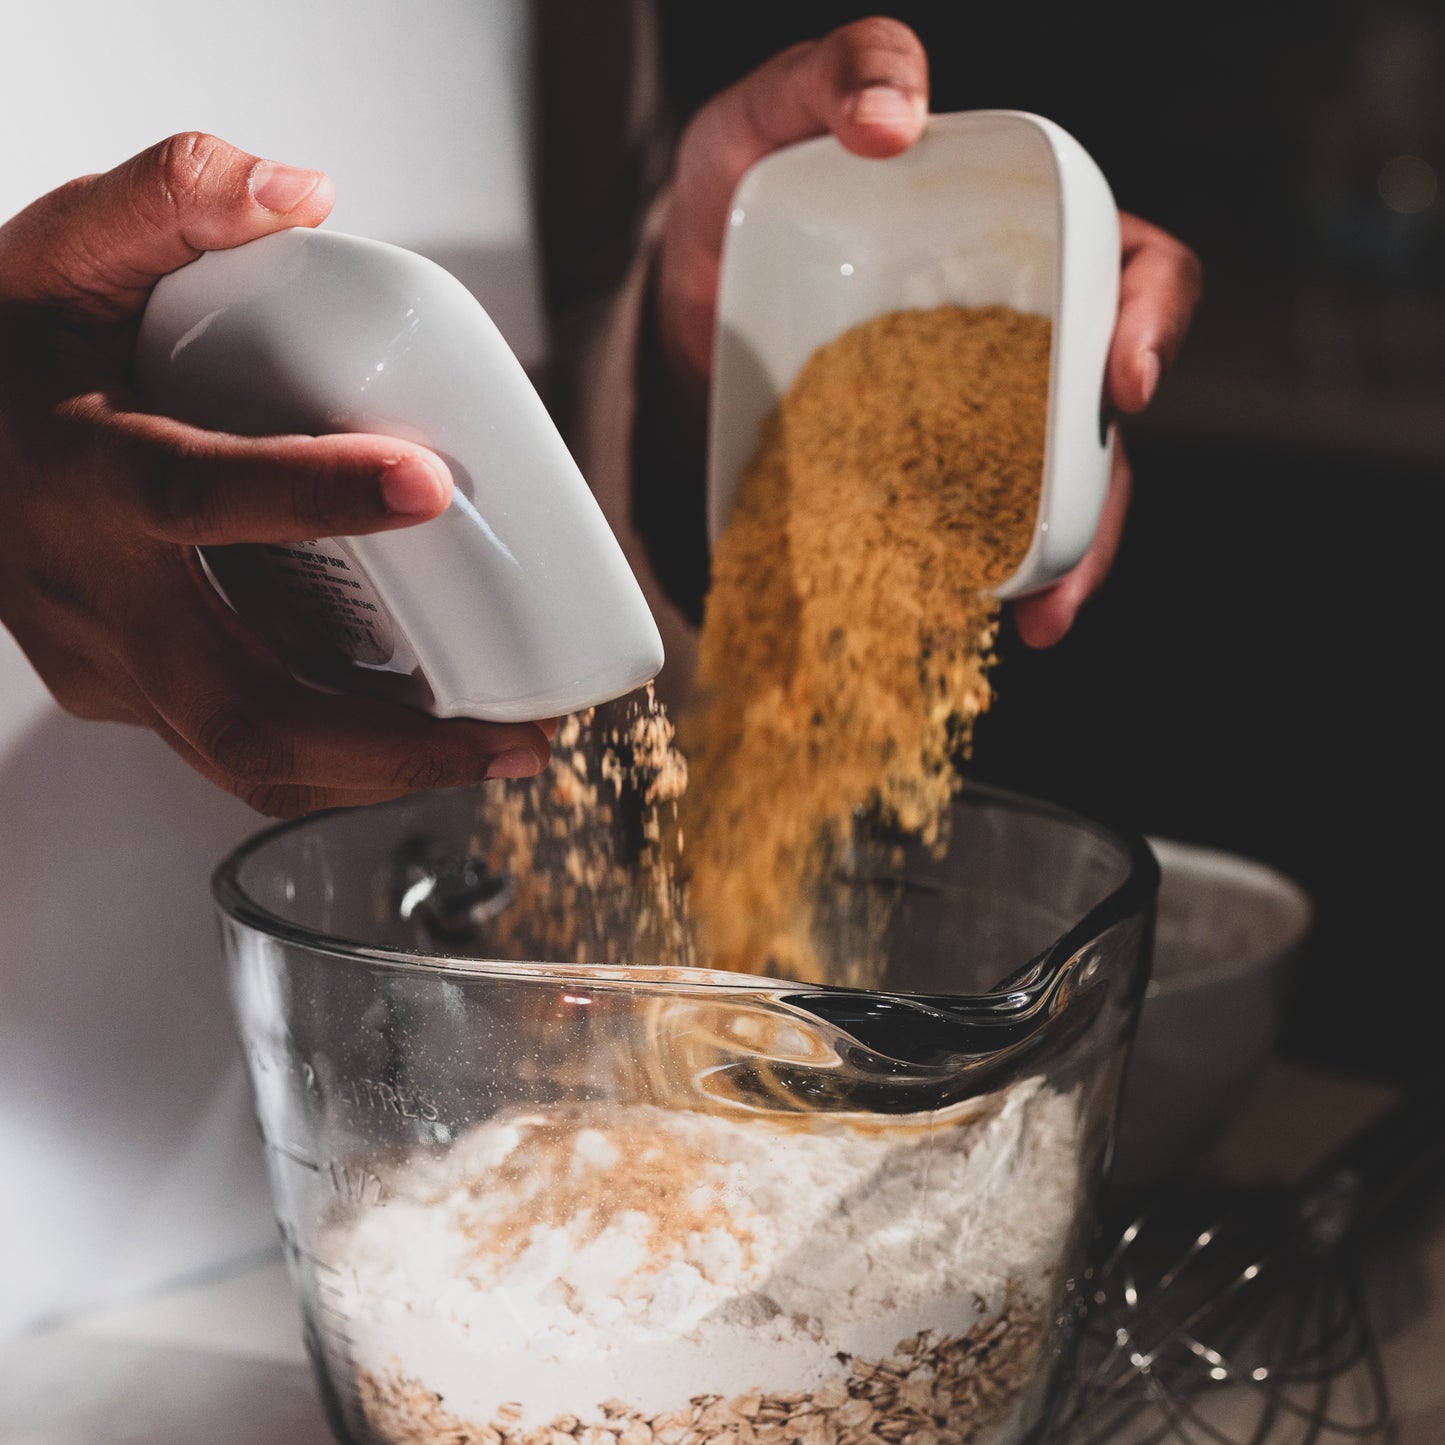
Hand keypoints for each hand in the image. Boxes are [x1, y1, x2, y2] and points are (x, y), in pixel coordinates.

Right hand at [0, 132, 551, 817]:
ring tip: (500, 753)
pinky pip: (243, 751)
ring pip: (249, 758)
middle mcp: (90, 596)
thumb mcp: (59, 253)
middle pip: (247, 707)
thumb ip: (167, 198)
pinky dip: (345, 762)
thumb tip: (300, 192)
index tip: (430, 483)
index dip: (314, 494)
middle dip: (395, 742)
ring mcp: (107, 666)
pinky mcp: (133, 695)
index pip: (194, 493)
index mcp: (75, 471)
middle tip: (517, 734)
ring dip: (387, 776)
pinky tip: (427, 737)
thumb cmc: (0, 359)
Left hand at [653, 17, 1202, 644]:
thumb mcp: (758, 120)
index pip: (1131, 264)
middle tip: (1076, 557)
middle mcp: (1015, 332)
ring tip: (1036, 622)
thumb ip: (829, 72)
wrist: (675, 306)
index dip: (1155, 317)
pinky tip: (966, 622)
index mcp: (1019, 236)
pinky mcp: (917, 475)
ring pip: (1054, 492)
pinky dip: (977, 580)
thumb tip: (894, 115)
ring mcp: (971, 412)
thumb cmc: (733, 200)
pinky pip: (972, 532)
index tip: (1125, 378)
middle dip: (1109, 495)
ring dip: (1061, 564)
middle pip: (1103, 414)